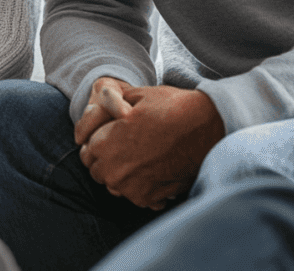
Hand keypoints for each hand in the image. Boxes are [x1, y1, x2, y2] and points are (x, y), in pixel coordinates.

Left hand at [78, 85, 224, 209]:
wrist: (207, 126)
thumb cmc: (169, 107)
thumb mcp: (134, 96)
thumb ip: (107, 107)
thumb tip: (94, 114)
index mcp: (105, 144)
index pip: (86, 151)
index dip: (97, 140)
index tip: (110, 135)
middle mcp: (114, 171)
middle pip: (97, 170)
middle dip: (106, 158)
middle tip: (126, 145)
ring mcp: (132, 188)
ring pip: (114, 185)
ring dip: (121, 172)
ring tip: (140, 155)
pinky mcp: (150, 198)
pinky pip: (134, 195)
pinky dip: (139, 184)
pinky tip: (152, 167)